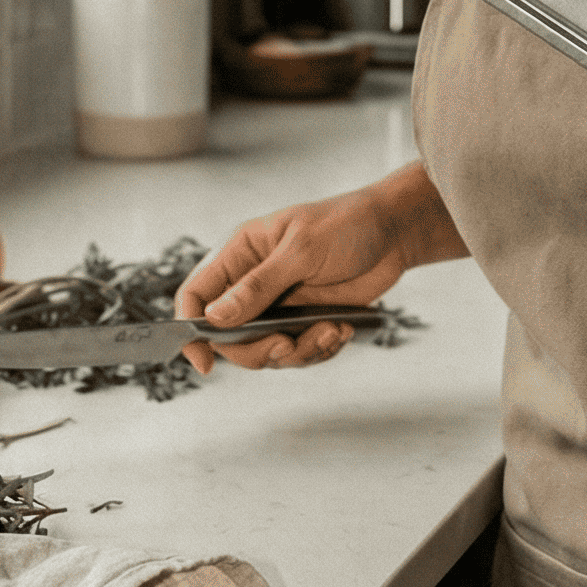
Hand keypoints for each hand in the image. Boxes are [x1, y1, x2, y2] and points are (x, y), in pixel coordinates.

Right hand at [174, 188, 405, 375]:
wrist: (394, 232)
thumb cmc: (346, 224)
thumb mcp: (302, 250)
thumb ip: (259, 285)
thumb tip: (215, 318)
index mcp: (241, 254)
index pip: (196, 294)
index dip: (191, 329)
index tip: (204, 362)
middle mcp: (253, 283)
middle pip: (230, 337)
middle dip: (259, 350)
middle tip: (289, 345)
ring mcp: (280, 305)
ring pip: (266, 350)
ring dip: (298, 352)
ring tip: (330, 331)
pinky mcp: (306, 321)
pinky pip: (299, 352)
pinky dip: (320, 349)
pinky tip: (341, 329)